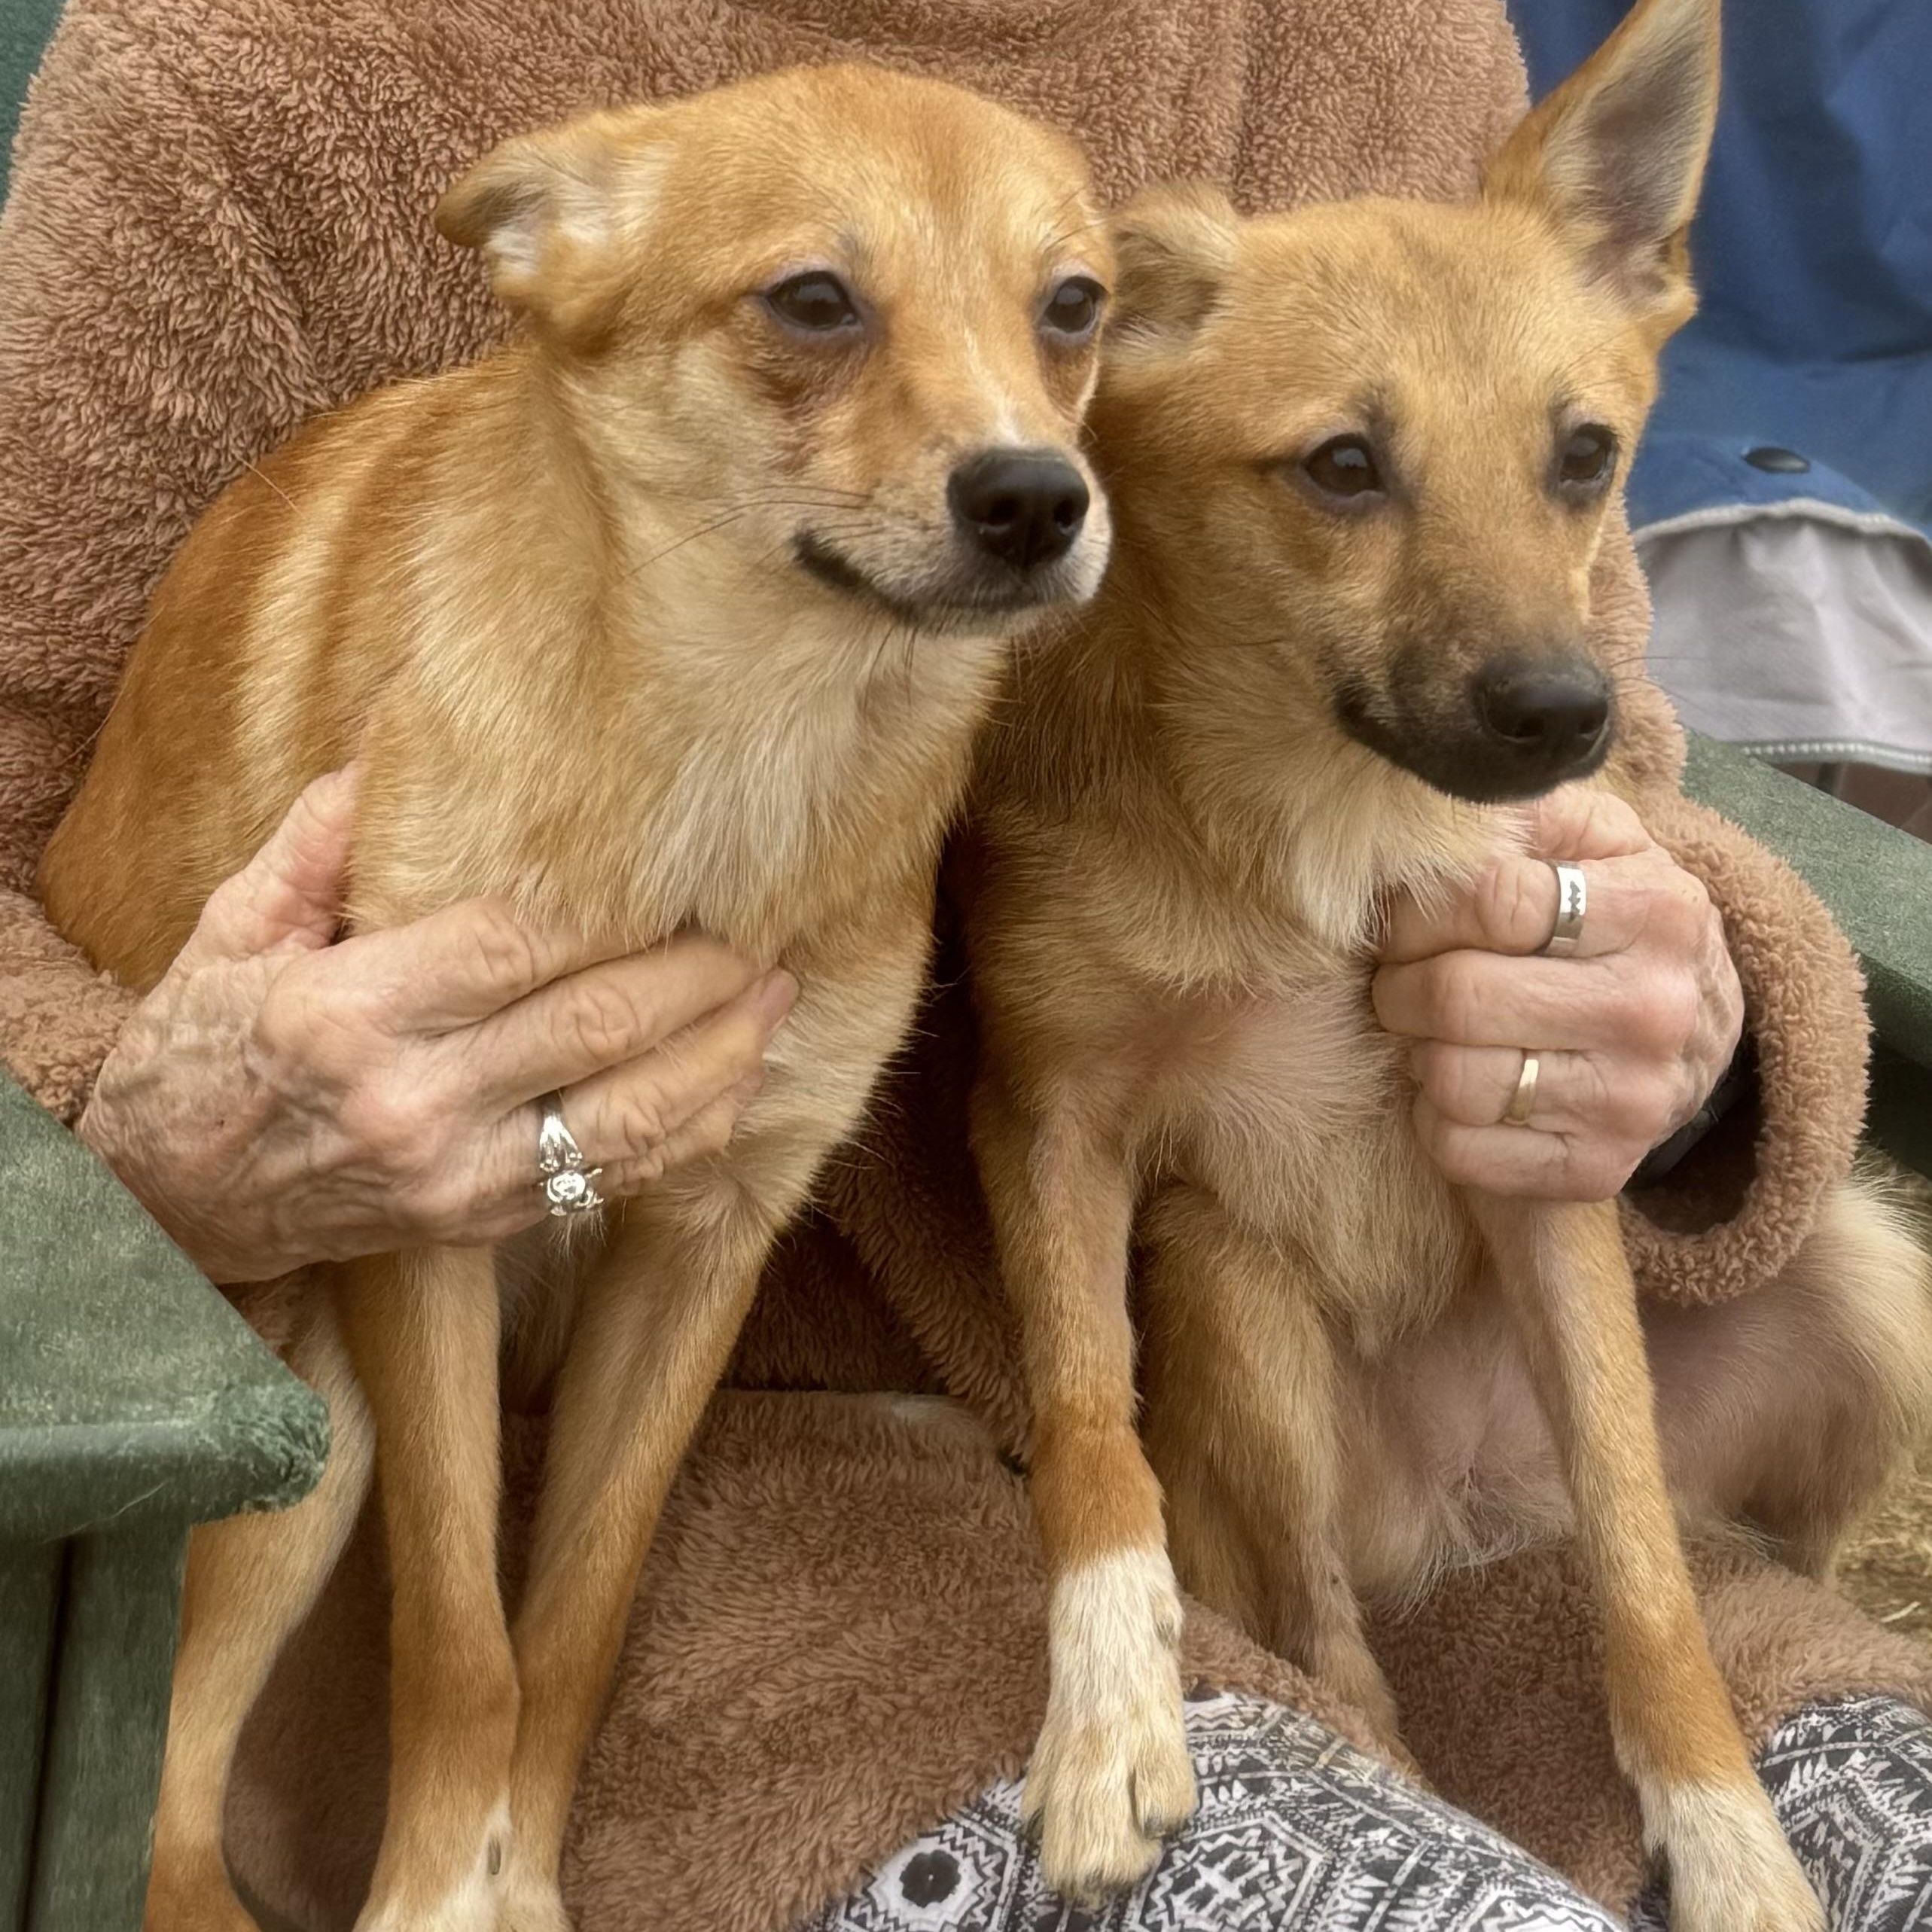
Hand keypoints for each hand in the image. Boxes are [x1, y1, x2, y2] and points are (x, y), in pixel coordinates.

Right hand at [76, 769, 793, 1282]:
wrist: (163, 1206)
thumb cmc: (201, 1048)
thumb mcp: (232, 929)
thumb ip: (323, 838)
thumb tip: (399, 733)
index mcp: (347, 1012)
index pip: (516, 944)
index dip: (615, 906)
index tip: (680, 865)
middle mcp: (413, 1103)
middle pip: (599, 1025)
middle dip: (701, 974)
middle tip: (758, 926)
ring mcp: (457, 1178)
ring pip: (633, 1117)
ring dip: (723, 1054)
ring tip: (778, 995)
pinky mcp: (484, 1225)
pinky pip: (617, 1180)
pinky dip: (692, 1129)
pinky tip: (736, 1078)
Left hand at [1370, 785, 1743, 1200]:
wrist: (1696, 1035)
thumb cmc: (1614, 922)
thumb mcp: (1598, 843)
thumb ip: (1528, 809)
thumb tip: (1437, 788)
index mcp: (1657, 909)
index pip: (1490, 899)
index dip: (1418, 910)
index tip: (1402, 918)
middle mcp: (1652, 1009)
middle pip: (1456, 997)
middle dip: (1397, 985)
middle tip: (1397, 979)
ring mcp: (1630, 1101)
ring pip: (1452, 1079)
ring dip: (1414, 1053)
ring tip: (1429, 1031)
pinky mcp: (1595, 1168)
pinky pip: (1460, 1147)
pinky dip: (1434, 1117)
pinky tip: (1457, 1087)